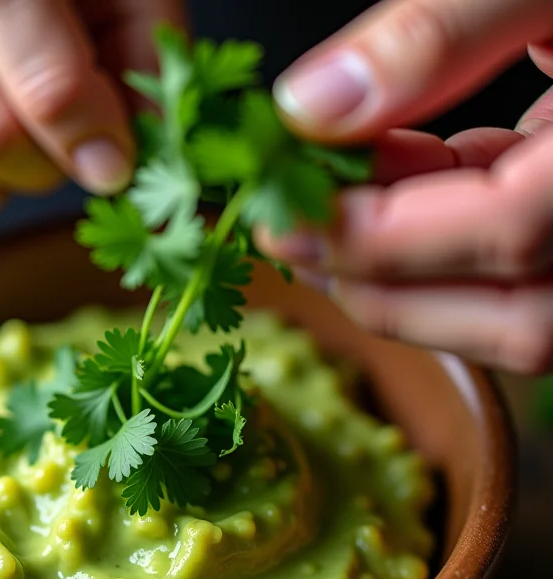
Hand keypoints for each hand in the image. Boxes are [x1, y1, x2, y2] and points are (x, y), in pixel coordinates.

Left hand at [260, 0, 552, 374]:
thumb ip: (440, 27)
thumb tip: (313, 106)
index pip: (509, 229)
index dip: (382, 238)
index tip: (284, 221)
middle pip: (518, 315)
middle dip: (384, 285)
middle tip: (291, 238)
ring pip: (520, 318)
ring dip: (408, 281)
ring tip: (329, 218)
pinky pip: (526, 277)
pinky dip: (446, 248)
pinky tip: (396, 192)